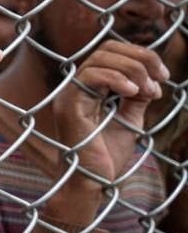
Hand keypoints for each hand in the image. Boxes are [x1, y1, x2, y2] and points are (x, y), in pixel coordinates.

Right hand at [52, 40, 167, 191]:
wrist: (92, 183)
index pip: (111, 53)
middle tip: (161, 79)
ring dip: (133, 69)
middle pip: (107, 49)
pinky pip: (91, 76)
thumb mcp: (129, 120)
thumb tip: (151, 78)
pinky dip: (117, 78)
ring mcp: (68, 95)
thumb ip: (136, 97)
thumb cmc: (106, 157)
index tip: (163, 76)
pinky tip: (134, 93)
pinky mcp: (68, 105)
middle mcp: (75, 87)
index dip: (140, 55)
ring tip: (149, 92)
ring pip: (100, 58)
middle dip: (140, 58)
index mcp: (88, 88)